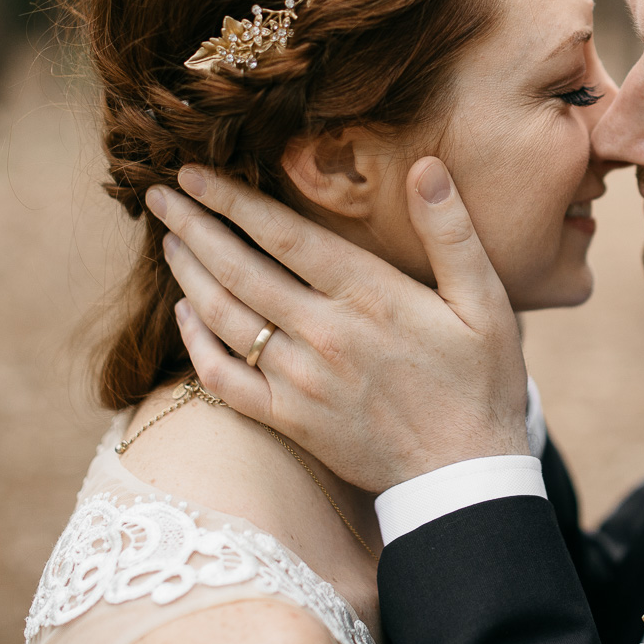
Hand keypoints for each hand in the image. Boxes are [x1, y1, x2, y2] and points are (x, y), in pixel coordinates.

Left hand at [145, 158, 529, 491]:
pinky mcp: (289, 420)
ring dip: (188, 274)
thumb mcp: (484, 301)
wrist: (465, 476)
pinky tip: (185, 314)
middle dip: (193, 226)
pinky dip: (196, 343)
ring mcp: (300, 382)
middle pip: (240, 270)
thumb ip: (451, 232)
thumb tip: (427, 167)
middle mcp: (325, 335)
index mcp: (370, 297)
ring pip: (224, 318)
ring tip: (169, 241)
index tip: (194, 173)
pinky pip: (224, 379)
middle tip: (159, 196)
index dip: (233, 201)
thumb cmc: (481, 382)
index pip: (285, 236)